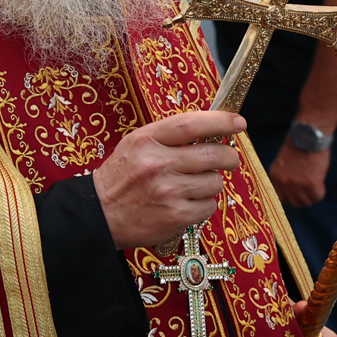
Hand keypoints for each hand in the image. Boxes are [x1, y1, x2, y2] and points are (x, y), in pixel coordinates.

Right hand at [93, 110, 244, 248]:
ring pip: (215, 181)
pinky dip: (203, 204)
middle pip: (214, 154)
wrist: (98, 213)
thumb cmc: (121, 177)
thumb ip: (168, 137)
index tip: (238, 122)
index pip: (191, 124)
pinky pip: (209, 205)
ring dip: (210, 183)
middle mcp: (157, 164)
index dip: (220, 121)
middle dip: (229, 156)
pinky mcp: (176, 215)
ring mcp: (168, 191)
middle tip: (228, 159)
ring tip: (192, 185)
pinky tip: (186, 202)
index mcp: (146, 141)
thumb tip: (212, 131)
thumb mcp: (135, 146)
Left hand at [269, 139, 329, 207]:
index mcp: (274, 176)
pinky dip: (320, 192)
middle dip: (302, 198)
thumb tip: (290, 191)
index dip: (291, 197)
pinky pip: (317, 197)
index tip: (298, 194)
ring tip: (315, 184)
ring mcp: (296, 184)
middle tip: (308, 190)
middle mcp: (283, 182)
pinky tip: (320, 182)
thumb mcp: (283, 162)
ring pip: (306, 202)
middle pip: (293, 203)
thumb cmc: (297, 146)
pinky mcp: (311, 183)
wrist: (308, 135)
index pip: (280, 198)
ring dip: (311, 196)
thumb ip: (284, 177)